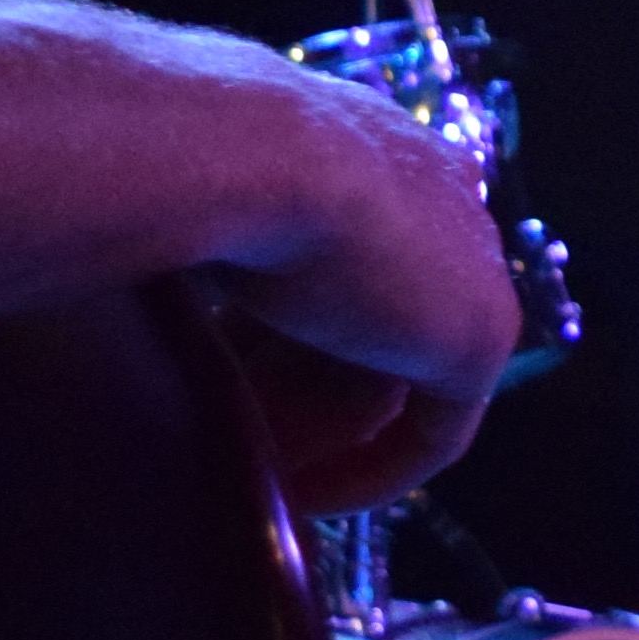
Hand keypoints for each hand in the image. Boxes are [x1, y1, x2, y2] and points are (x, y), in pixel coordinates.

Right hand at [211, 75, 523, 505]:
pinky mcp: (478, 338)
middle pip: (378, 313)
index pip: (357, 245)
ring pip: (395, 373)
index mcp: (384, 142)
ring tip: (250, 462)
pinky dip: (370, 475)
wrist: (242, 149)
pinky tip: (300, 497)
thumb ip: (223, 211)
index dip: (291, 315)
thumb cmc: (196, 150)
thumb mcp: (205, 178)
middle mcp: (441, 191)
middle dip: (307, 375)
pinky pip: (431, 434)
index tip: (229, 359)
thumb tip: (160, 248)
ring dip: (326, 427)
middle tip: (235, 419)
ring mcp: (474, 262)